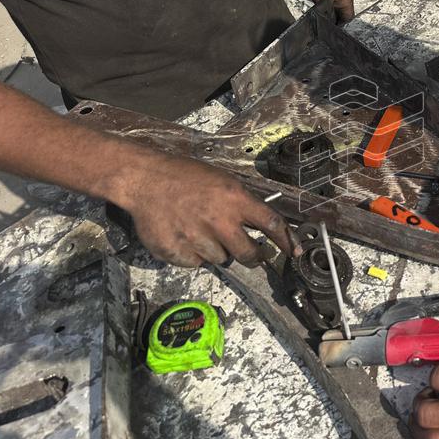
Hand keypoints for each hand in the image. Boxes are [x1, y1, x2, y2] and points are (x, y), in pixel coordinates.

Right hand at [120, 154, 295, 266]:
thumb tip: (263, 224)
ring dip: (217, 250)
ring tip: (201, 230)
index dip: (286, 240)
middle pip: (249, 254)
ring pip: (221, 259)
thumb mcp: (222, 180)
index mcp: (235, 199)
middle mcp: (220, 221)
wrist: (144, 179)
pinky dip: (193, 254)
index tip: (294, 252)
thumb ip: (242, 203)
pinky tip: (183, 235)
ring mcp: (197, 238)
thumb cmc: (185, 176)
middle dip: (253, 256)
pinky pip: (196, 263)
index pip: (271, 223)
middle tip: (251, 253)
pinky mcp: (177, 252)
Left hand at [304, 0, 354, 22]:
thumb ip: (327, 14)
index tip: (329, 30)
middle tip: (322, 23)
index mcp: (347, 1)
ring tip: (319, 12)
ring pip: (335, 6)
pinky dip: (324, 3)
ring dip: (327, 10)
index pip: (348, 20)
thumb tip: (328, 23)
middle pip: (342, 13)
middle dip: (332, 18)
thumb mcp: (322, 1)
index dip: (339, 27)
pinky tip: (316, 3)